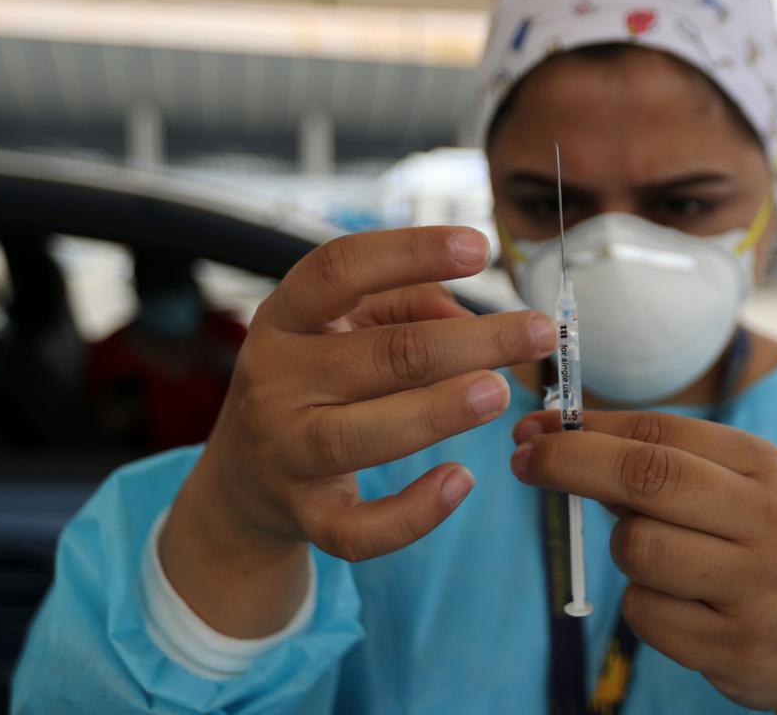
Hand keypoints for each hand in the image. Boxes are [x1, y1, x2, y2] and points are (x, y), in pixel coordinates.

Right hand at [162, 226, 555, 636]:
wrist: (239, 480)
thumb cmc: (311, 383)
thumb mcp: (339, 328)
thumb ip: (404, 306)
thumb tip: (469, 317)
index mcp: (283, 318)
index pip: (339, 270)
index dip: (410, 253)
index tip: (479, 247)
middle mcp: (274, 380)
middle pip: (377, 356)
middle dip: (466, 343)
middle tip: (536, 332)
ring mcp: (283, 452)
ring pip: (358, 437)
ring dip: (436, 413)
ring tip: (500, 392)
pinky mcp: (303, 516)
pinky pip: (356, 529)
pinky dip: (410, 514)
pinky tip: (460, 481)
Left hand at [511, 411, 776, 713]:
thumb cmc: (753, 546)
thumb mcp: (728, 490)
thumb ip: (653, 464)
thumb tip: (549, 438)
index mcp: (763, 465)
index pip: (659, 432)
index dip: (585, 429)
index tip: (532, 430)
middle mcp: (768, 519)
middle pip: (647, 478)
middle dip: (571, 464)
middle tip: (524, 463)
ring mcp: (758, 587)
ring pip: (638, 549)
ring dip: (624, 553)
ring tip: (661, 561)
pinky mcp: (738, 647)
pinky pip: (644, 616)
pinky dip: (642, 609)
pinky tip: (682, 610)